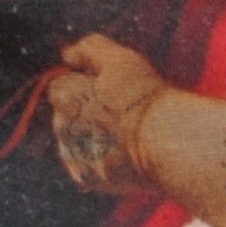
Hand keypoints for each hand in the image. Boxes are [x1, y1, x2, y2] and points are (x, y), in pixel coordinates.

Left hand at [47, 35, 167, 193]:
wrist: (165, 145)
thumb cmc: (143, 98)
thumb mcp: (118, 58)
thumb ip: (88, 49)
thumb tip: (67, 53)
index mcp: (64, 96)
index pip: (60, 84)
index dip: (82, 82)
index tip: (107, 87)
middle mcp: (61, 127)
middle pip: (65, 112)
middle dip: (83, 109)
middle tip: (117, 109)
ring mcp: (73, 154)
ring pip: (73, 139)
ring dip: (88, 134)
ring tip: (121, 131)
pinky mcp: (86, 178)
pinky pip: (84, 163)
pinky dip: (96, 157)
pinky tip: (118, 151)